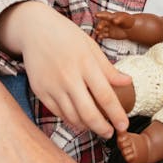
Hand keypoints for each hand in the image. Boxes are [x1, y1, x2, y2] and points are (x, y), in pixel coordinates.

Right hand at [3, 3, 131, 137]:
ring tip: (96, 127)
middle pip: (88, 112)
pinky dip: (70, 119)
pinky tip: (79, 120)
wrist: (34, 29)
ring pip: (72, 117)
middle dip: (102, 128)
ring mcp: (52, 86)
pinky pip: (58, 113)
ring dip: (87, 126)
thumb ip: (108, 68)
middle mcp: (68, 77)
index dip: (116, 115)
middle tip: (110, 133)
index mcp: (85, 63)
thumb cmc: (66, 35)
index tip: (124, 126)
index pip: (105, 96)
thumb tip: (128, 82)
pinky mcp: (40, 91)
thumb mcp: (91, 46)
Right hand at [94, 10, 137, 39]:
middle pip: (102, 23)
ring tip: (97, 33)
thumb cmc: (128, 21)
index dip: (100, 15)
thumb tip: (114, 20)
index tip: (96, 15)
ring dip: (98, 31)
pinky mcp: (110, 34)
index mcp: (112, 16)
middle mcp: (109, 22)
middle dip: (100, 25)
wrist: (131, 28)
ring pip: (102, 29)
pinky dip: (101, 36)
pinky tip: (100, 37)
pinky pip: (104, 35)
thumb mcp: (124, 19)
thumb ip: (119, 19)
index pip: (105, 15)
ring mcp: (109, 28)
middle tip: (99, 28)